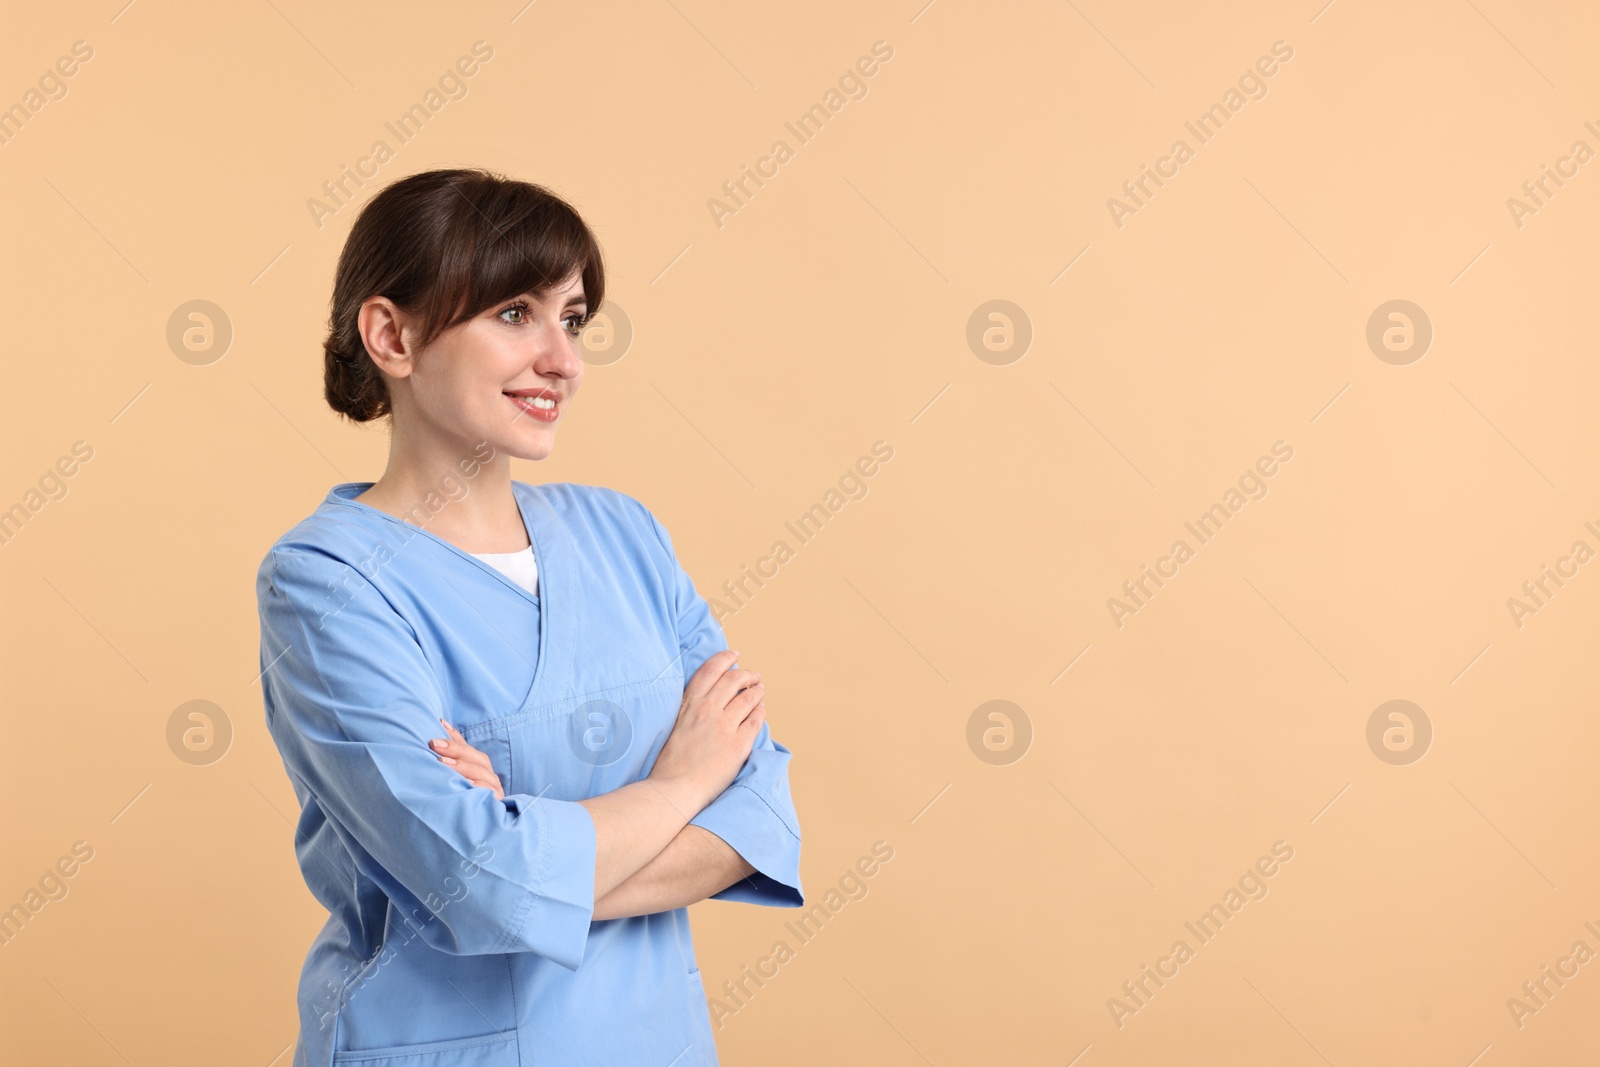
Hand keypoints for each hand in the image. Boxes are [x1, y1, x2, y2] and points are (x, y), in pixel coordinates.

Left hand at [429, 719, 504, 799]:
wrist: (480, 835)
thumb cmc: (464, 804)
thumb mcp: (453, 780)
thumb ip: (449, 760)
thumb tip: (437, 729)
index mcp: (479, 768)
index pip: (467, 748)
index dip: (454, 736)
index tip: (439, 724)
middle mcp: (488, 777)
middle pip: (477, 758)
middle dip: (455, 750)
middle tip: (433, 744)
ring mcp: (493, 791)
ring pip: (482, 774)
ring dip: (462, 767)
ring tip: (441, 763)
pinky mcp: (495, 805)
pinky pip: (487, 793)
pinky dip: (475, 787)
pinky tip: (463, 783)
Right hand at [647, 649, 765, 811]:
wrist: (674, 789)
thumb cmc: (671, 763)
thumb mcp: (674, 725)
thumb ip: (691, 709)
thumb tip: (709, 699)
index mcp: (689, 704)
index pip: (710, 670)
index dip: (725, 658)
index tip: (735, 654)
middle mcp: (707, 710)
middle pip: (734, 679)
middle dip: (747, 674)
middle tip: (754, 676)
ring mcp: (724, 726)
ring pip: (749, 697)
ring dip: (757, 691)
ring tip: (760, 691)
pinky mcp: (738, 744)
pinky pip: (756, 720)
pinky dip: (760, 712)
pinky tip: (760, 711)